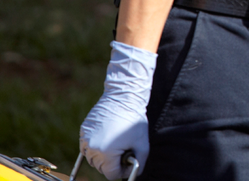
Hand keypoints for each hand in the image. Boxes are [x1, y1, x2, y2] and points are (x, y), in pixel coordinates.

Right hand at [80, 41, 156, 179]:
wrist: (123, 98)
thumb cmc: (134, 120)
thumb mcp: (143, 144)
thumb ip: (139, 163)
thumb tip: (135, 173)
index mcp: (106, 153)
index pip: (111, 174)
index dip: (122, 170)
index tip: (129, 160)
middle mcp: (92, 148)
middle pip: (101, 167)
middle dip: (113, 162)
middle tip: (125, 149)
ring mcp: (85, 139)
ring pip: (93, 158)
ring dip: (104, 155)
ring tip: (117, 141)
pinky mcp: (83, 131)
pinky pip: (88, 146)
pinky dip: (96, 145)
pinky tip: (108, 135)